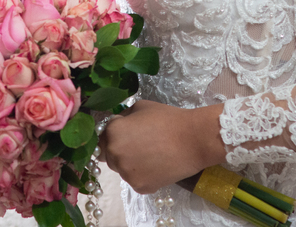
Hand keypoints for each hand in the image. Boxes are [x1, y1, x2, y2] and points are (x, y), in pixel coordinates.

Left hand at [99, 100, 226, 193]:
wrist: (193, 139)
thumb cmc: (167, 118)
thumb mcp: (140, 107)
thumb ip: (123, 117)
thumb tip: (116, 125)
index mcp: (112, 133)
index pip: (101, 139)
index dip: (114, 136)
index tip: (126, 134)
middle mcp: (115, 155)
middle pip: (110, 156)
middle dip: (121, 150)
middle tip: (141, 145)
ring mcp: (127, 174)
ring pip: (123, 170)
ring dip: (132, 164)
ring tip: (153, 154)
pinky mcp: (141, 188)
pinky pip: (136, 180)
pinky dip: (144, 175)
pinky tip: (158, 165)